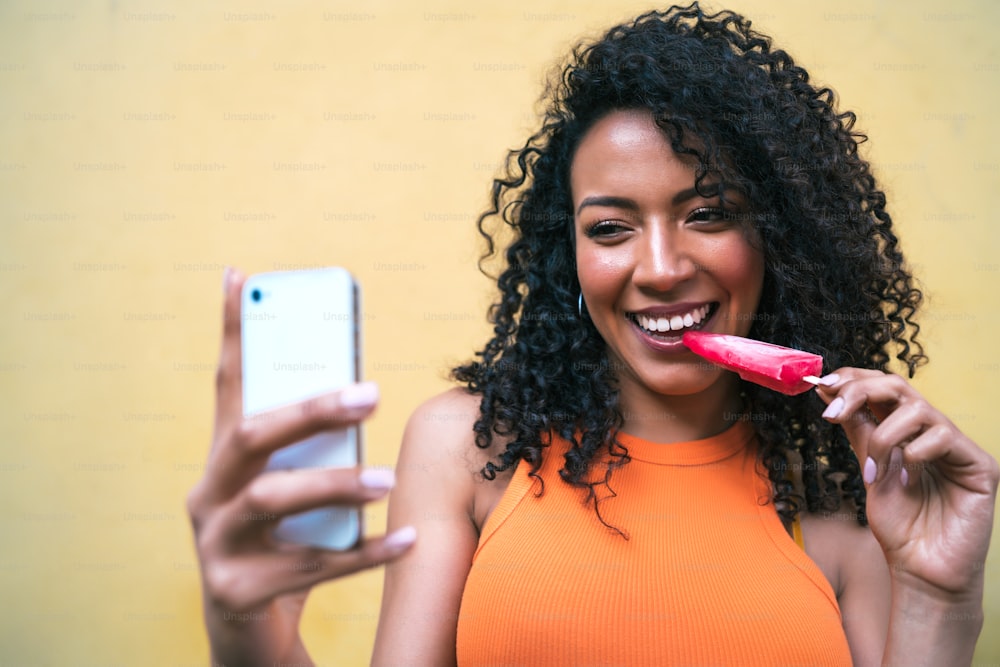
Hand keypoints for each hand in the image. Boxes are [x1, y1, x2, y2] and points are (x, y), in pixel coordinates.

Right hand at [186, 267, 415, 663]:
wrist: (246, 632)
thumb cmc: (279, 545)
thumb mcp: (288, 491)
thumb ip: (310, 450)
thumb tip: (361, 390)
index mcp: (222, 461)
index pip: (227, 386)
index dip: (233, 332)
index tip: (242, 277)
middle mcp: (209, 494)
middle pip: (251, 435)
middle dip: (311, 409)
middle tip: (372, 394)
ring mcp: (216, 544)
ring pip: (273, 499)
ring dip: (336, 484)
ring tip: (388, 481)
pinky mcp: (236, 591)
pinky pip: (309, 567)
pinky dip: (362, 552)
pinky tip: (405, 538)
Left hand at [815, 368, 998, 599]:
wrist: (919, 569)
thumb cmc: (898, 525)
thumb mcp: (868, 471)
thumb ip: (858, 432)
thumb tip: (830, 392)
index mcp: (905, 431)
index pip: (882, 388)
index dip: (853, 379)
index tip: (823, 385)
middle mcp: (931, 432)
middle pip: (898, 386)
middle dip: (860, 392)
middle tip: (832, 411)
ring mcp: (956, 447)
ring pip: (917, 409)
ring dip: (884, 437)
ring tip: (873, 471)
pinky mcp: (980, 465)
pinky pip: (943, 437)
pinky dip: (914, 454)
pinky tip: (908, 480)